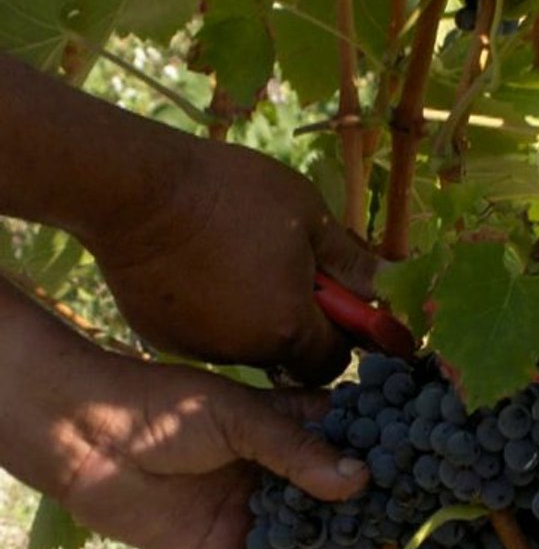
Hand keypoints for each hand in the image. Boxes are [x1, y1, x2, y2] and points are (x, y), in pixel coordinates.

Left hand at [53, 356, 366, 548]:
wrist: (86, 438)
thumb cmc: (166, 408)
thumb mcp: (238, 418)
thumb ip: (296, 450)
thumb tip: (359, 479)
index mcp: (286, 427)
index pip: (343, 442)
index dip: (375, 459)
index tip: (412, 479)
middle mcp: (276, 471)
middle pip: (328, 500)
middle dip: (356, 521)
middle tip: (394, 543)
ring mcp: (249, 511)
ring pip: (298, 542)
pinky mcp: (218, 548)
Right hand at [86, 141, 378, 381]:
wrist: (136, 190)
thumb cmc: (233, 195)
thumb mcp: (309, 217)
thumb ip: (352, 262)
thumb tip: (392, 285)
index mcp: (289, 327)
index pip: (335, 359)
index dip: (342, 332)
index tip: (334, 299)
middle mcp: (247, 352)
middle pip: (291, 354)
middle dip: (298, 323)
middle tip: (285, 271)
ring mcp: (201, 349)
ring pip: (248, 346)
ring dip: (256, 317)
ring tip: (238, 261)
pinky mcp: (164, 339)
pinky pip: (206, 336)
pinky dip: (215, 314)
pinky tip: (201, 271)